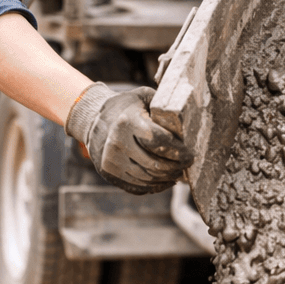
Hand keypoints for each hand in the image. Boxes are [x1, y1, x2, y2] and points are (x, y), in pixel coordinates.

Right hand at [65, 83, 193, 194]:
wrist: (94, 120)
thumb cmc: (126, 107)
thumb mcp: (143, 97)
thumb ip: (163, 105)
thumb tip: (189, 116)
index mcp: (126, 122)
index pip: (158, 141)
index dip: (178, 151)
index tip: (190, 154)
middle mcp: (116, 143)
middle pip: (154, 164)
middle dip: (176, 167)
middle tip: (187, 165)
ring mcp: (111, 161)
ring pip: (147, 178)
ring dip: (167, 178)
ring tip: (178, 172)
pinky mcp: (109, 174)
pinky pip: (137, 186)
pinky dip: (155, 186)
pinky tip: (164, 179)